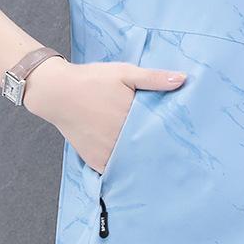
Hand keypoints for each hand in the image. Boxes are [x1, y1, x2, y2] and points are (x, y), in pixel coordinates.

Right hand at [23, 57, 186, 172]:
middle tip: (179, 154)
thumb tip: (183, 79)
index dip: (172, 133)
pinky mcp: (95, 161)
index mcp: (130, 117)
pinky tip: (137, 167)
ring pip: (133, 163)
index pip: (160, 132)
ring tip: (161, 162)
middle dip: (160, 149)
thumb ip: (154, 78)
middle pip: (148, 150)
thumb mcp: (124, 72)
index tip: (185, 138)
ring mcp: (106, 153)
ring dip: (144, 161)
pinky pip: (116, 171)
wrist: (57, 92)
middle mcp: (119, 139)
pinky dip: (125, 170)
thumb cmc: (92, 79)